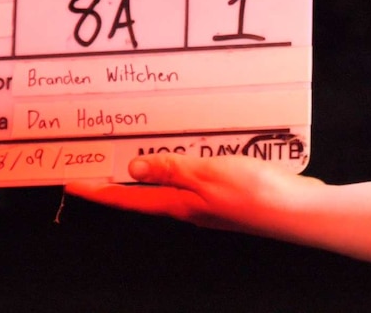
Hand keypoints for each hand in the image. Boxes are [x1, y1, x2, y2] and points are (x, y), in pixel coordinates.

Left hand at [65, 153, 323, 237]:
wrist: (298, 211)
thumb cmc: (255, 193)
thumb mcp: (207, 175)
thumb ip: (171, 170)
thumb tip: (133, 168)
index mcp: (180, 204)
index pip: (128, 198)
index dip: (99, 191)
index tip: (72, 184)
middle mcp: (189, 207)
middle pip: (143, 196)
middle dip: (117, 183)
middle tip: (95, 168)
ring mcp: (208, 204)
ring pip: (168, 188)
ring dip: (146, 176)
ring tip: (128, 159)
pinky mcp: (226, 194)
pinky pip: (192, 180)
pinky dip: (177, 169)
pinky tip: (182, 157)